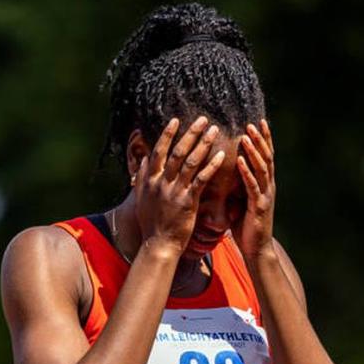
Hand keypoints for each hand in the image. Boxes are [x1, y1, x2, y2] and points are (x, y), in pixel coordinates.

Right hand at [134, 116, 225, 253]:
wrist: (159, 245)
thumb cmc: (152, 223)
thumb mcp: (141, 198)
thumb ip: (142, 177)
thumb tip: (144, 158)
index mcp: (150, 180)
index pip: (159, 151)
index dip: (167, 134)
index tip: (176, 120)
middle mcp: (161, 182)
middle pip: (176, 151)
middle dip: (190, 133)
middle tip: (202, 118)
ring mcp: (174, 191)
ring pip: (189, 161)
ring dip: (203, 143)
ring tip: (214, 130)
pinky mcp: (187, 201)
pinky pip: (201, 179)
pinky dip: (211, 165)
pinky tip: (221, 154)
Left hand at [234, 119, 275, 260]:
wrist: (257, 250)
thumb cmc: (247, 227)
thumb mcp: (241, 202)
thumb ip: (238, 187)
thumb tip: (226, 173)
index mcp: (264, 185)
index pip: (265, 157)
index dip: (264, 140)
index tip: (258, 122)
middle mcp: (268, 187)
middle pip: (266, 158)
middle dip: (260, 139)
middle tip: (252, 122)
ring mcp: (265, 196)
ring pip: (261, 168)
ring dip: (254, 150)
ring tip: (247, 135)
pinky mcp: (258, 206)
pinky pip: (252, 185)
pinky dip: (246, 171)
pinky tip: (239, 159)